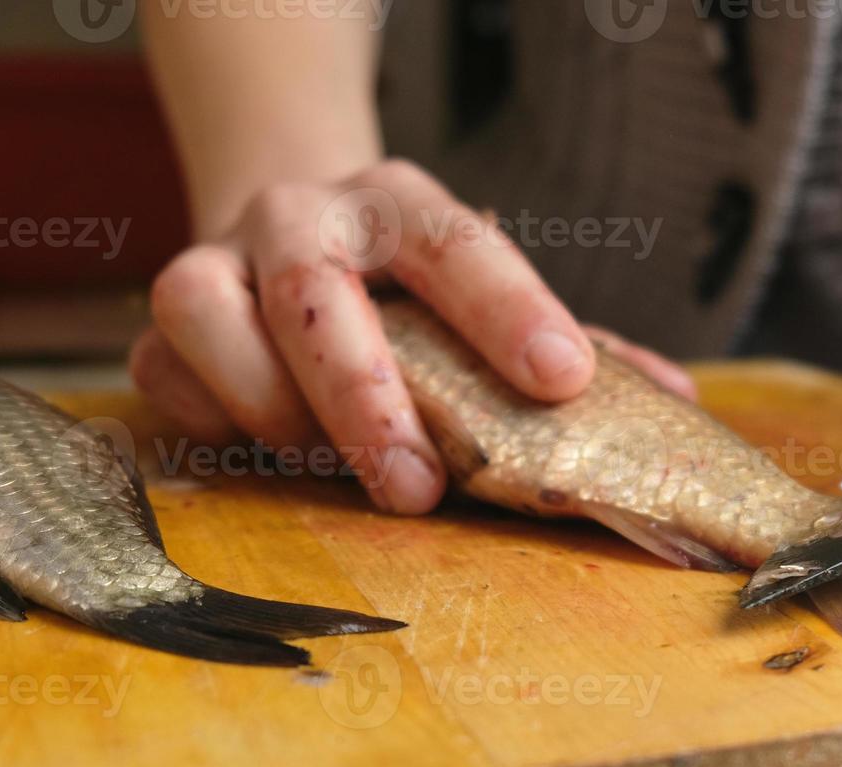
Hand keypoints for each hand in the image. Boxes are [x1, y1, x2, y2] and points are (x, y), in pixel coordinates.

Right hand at [130, 158, 694, 513]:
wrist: (289, 231)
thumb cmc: (410, 292)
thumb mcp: (487, 299)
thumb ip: (573, 347)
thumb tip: (675, 403)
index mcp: (400, 206)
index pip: (458, 245)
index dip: (510, 309)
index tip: (563, 380)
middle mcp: (303, 217)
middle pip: (317, 290)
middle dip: (365, 394)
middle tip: (417, 486)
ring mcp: (220, 259)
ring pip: (209, 313)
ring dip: (274, 409)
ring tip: (335, 469)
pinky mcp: (166, 322)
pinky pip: (168, 374)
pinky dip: (214, 422)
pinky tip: (267, 452)